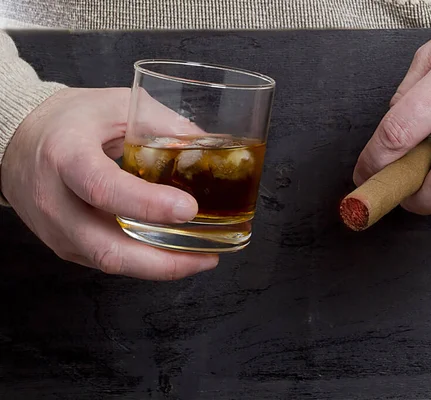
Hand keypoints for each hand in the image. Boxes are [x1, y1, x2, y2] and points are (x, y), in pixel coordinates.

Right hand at [1, 87, 218, 279]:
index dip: (148, 204)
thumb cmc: (70, 120)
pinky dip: (144, 262)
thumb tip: (208, 146)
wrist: (18, 140)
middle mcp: (55, 202)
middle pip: (107, 248)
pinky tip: (174, 254)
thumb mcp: (116, 105)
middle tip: (208, 254)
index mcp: (66, 156)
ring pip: (110, 263)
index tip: (189, 209)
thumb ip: (162, 124)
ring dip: (160, 267)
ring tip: (201, 258)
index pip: (103, 188)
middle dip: (163, 260)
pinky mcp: (65, 245)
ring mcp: (57, 230)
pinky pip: (108, 261)